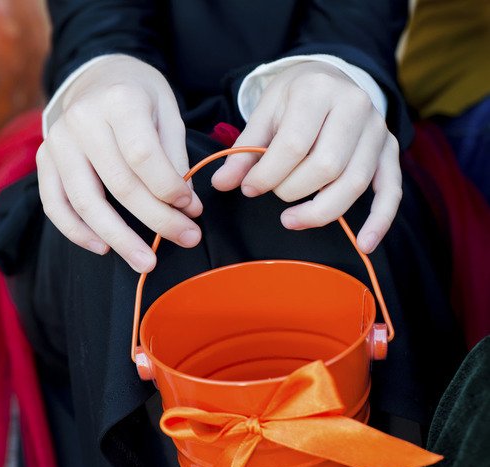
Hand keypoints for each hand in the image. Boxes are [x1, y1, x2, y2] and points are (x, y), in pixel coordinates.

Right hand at [36, 55, 201, 272]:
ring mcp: (57, 142)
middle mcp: (81, 120)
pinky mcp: (43, 160)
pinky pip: (54, 205)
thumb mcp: (166, 110)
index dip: (169, 189)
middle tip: (186, 239)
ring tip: (146, 261)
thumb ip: (173, 155)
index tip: (192, 209)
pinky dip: (77, 232)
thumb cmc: (137, 95)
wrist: (94, 76)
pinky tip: (103, 248)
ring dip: (118, 238)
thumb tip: (183, 206)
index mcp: (118, 101)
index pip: (143, 156)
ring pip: (84, 202)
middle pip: (118, 185)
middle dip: (156, 220)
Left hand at [211, 61, 400, 252]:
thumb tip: (221, 183)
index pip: (294, 145)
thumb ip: (244, 151)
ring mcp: (378, 129)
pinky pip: (391, 190)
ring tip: (291, 220)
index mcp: (318, 90)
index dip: (268, 174)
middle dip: (291, 191)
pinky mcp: (389, 150)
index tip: (248, 187)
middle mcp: (355, 106)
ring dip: (320, 211)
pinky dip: (380, 220)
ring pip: (354, 182)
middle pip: (326, 167)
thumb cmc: (292, 99)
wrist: (328, 78)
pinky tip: (364, 243)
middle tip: (273, 193)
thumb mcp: (263, 115)